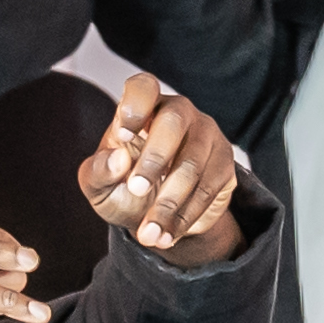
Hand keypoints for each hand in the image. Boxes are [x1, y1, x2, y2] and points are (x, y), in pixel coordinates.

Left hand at [80, 71, 242, 261]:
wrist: (156, 217)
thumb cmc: (123, 187)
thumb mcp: (99, 185)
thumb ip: (99, 171)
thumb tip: (118, 159)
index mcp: (142, 108)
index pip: (143, 87)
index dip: (134, 105)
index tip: (122, 136)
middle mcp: (178, 112)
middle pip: (174, 120)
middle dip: (154, 159)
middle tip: (137, 190)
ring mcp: (206, 135)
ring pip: (193, 163)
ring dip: (169, 203)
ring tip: (149, 234)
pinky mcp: (224, 164)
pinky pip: (209, 189)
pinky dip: (185, 217)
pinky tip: (167, 235)